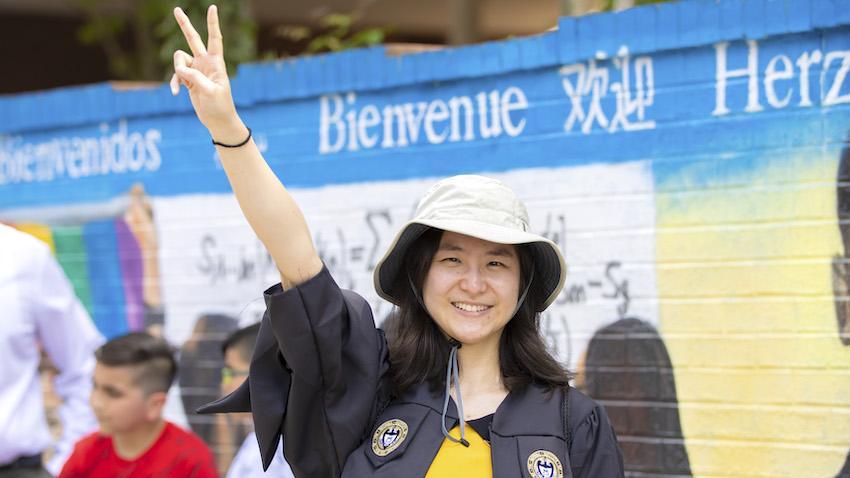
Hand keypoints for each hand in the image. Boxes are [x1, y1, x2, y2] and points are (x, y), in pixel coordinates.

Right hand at [171, 5, 244, 139]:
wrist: (218, 120)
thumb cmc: (220, 106)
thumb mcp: (210, 92)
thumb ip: (195, 78)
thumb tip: (179, 68)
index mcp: (216, 63)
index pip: (215, 39)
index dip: (213, 24)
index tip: (213, 7)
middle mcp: (205, 63)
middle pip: (193, 39)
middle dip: (184, 25)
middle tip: (176, 9)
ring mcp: (196, 70)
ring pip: (179, 59)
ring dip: (177, 70)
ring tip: (184, 85)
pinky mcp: (188, 79)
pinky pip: (176, 74)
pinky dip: (174, 82)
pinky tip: (176, 93)